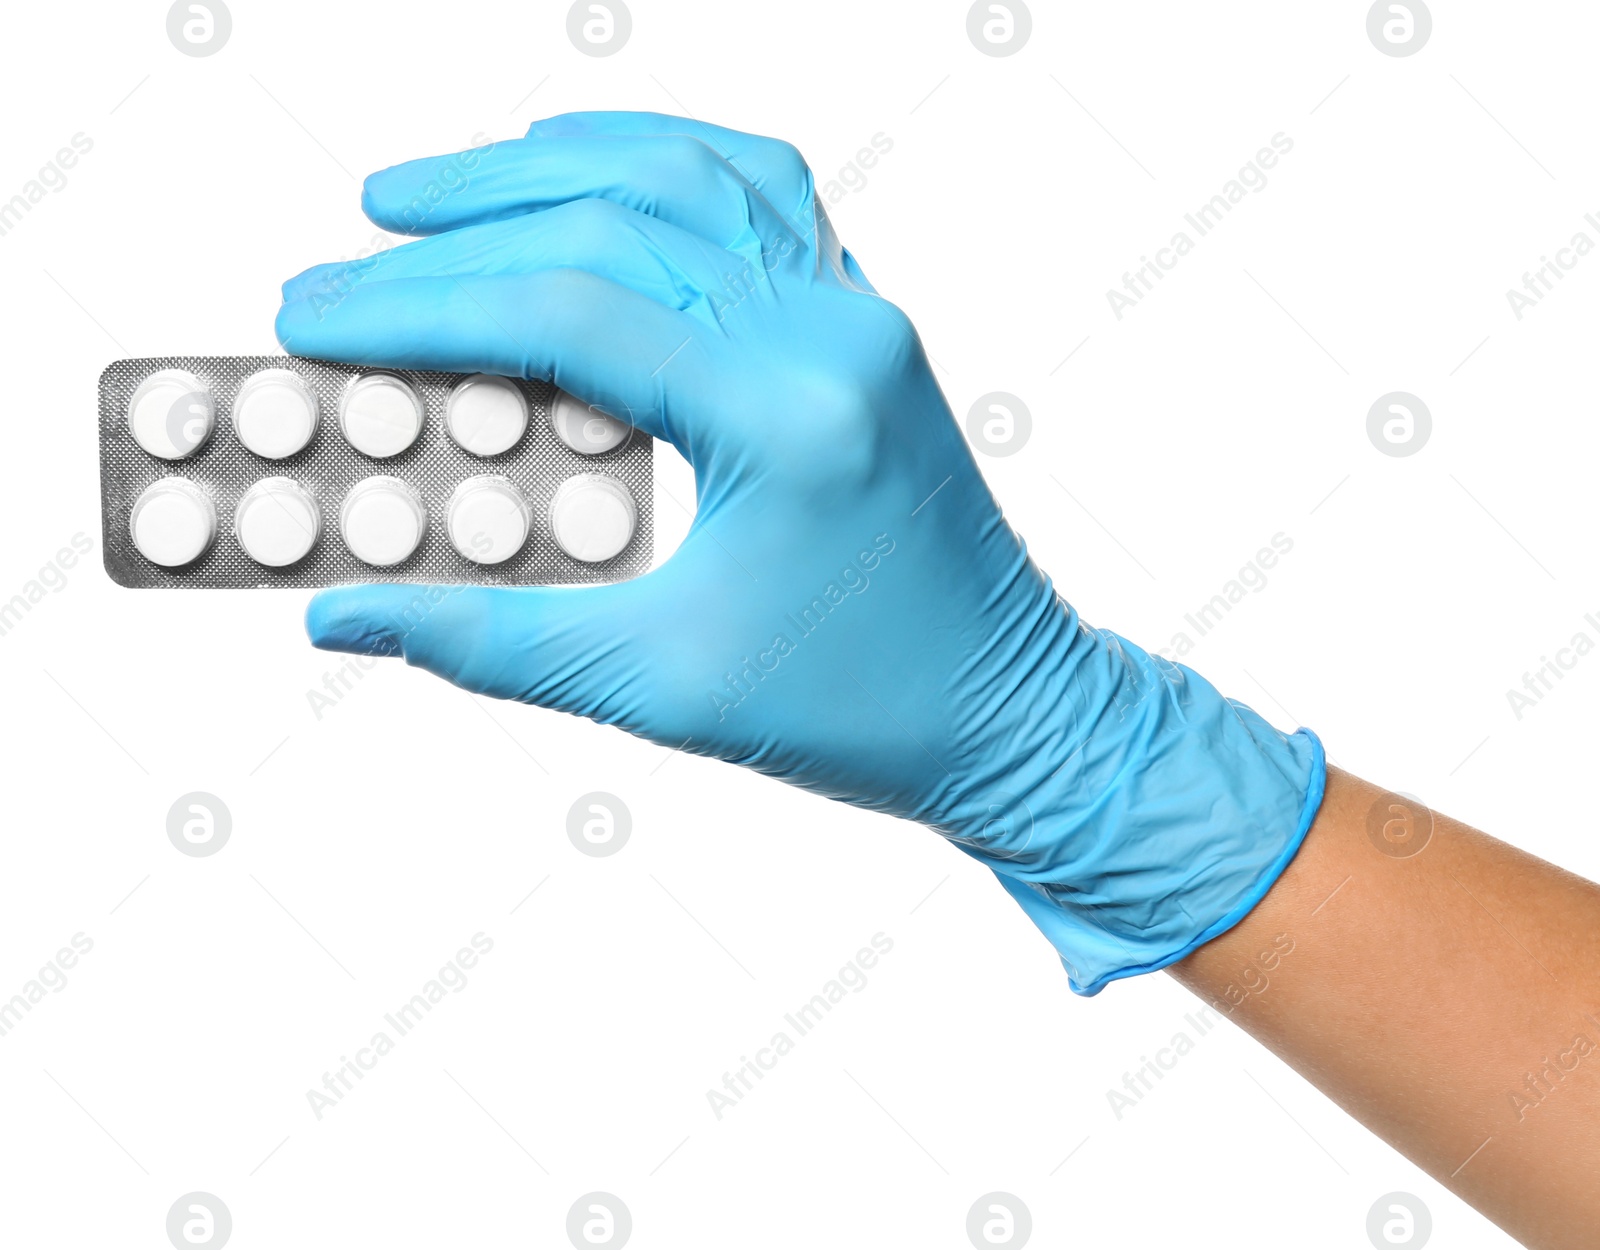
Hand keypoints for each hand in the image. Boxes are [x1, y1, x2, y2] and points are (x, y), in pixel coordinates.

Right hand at [278, 112, 1321, 992]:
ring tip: (431, 192)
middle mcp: (832, 332)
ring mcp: (860, 314)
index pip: (566, 312)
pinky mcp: (866, 323)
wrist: (1015, 715)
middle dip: (460, 232)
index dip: (421, 311)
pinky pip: (760, 194)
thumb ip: (492, 640)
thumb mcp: (661, 687)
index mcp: (788, 414)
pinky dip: (660, 163)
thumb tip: (348, 614)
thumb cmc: (869, 710)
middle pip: (613, 219)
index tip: (319, 320)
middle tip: (348, 255)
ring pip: (686, 176)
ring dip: (548, 167)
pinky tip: (585, 168)